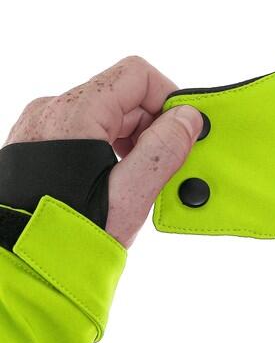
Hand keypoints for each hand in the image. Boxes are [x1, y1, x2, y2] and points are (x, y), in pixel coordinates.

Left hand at [5, 56, 202, 247]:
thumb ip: (162, 150)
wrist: (19, 267)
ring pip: (106, 114)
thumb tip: (188, 118)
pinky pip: (87, 130)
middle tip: (166, 165)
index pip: (136, 75)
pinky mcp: (37, 145)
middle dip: (153, 126)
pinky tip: (116, 182)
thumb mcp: (128, 196)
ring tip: (139, 180)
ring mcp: (40, 128)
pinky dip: (111, 148)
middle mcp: (52, 111)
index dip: (168, 98)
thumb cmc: (66, 236)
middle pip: (123, 96)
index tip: (184, 132)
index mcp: (74, 115)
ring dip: (134, 139)